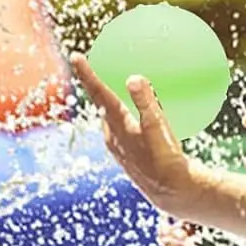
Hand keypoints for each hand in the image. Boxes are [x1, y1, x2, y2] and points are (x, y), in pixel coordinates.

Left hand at [72, 53, 200, 215]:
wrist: (169, 190)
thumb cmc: (164, 156)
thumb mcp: (158, 126)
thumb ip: (145, 101)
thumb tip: (133, 78)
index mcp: (115, 123)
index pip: (97, 92)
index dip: (86, 73)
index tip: (76, 56)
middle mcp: (111, 134)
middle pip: (99, 104)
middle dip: (94, 85)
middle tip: (91, 67)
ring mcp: (117, 146)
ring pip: (108, 118)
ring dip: (107, 101)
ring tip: (111, 88)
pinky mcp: (127, 155)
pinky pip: (119, 128)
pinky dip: (121, 115)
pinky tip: (137, 117)